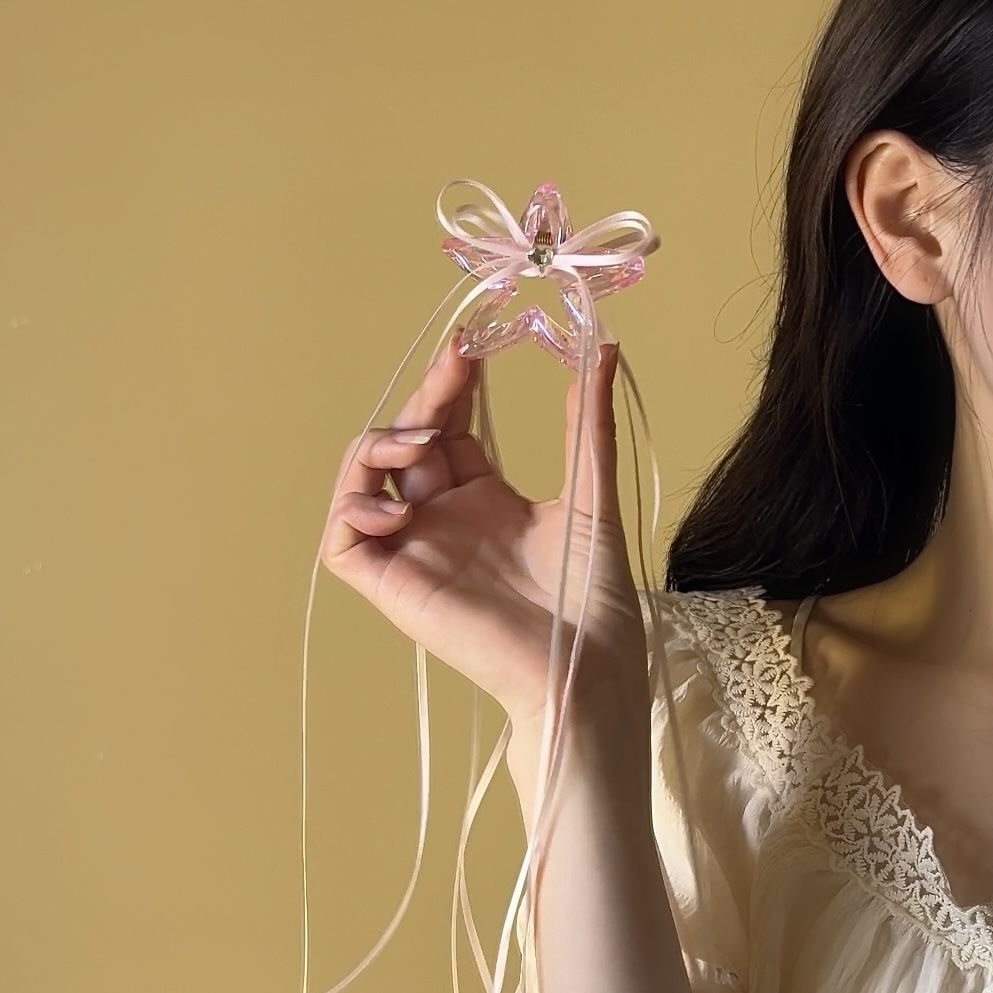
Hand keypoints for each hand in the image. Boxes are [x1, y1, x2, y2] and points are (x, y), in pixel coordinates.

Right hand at [321, 331, 648, 729]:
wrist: (586, 665)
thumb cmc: (593, 593)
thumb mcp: (590, 494)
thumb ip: (587, 426)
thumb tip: (604, 350)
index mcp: (480, 497)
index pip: (445, 426)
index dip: (450, 383)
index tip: (471, 345)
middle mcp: (439, 518)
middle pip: (403, 441)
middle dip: (423, 398)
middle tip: (457, 365)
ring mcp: (412, 549)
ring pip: (358, 480)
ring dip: (378, 445)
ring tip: (425, 444)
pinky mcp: (392, 585)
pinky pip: (343, 539)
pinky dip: (357, 510)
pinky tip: (404, 508)